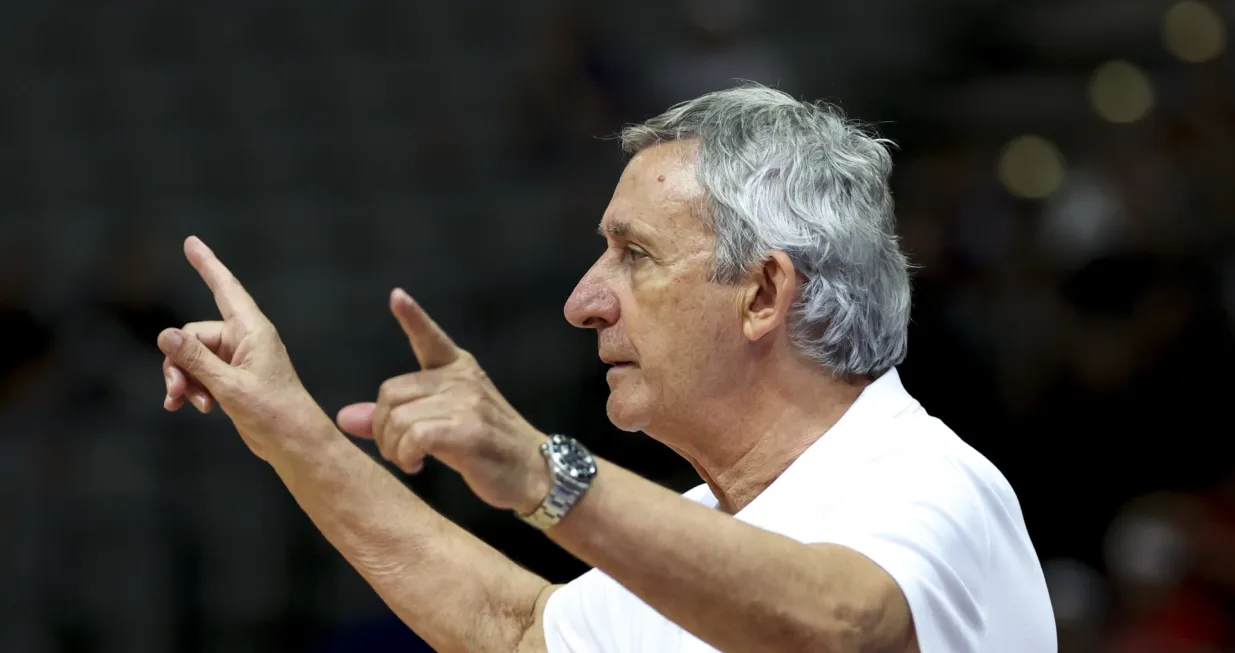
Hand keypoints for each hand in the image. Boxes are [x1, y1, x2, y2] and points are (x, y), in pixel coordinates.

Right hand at [158, 236, 332, 459]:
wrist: (293, 443)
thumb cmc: (273, 412)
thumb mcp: (228, 386)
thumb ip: (195, 359)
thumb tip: (164, 333)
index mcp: (252, 330)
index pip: (225, 287)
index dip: (207, 264)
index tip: (190, 242)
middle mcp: (244, 339)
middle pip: (192, 334)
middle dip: (178, 362)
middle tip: (177, 394)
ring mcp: (237, 359)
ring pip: (191, 356)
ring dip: (183, 380)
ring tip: (185, 404)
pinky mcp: (232, 378)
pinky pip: (199, 372)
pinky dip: (191, 388)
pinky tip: (187, 407)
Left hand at [336, 289, 549, 513]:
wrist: (534, 472)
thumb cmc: (485, 448)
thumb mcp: (441, 427)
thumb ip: (394, 418)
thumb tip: (344, 417)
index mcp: (459, 369)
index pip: (430, 338)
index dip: (412, 318)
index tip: (396, 296)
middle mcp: (461, 379)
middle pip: (390, 393)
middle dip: (382, 428)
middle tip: (397, 450)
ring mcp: (467, 402)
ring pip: (397, 419)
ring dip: (392, 448)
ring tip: (409, 460)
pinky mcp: (468, 430)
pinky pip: (413, 437)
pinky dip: (405, 456)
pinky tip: (416, 465)